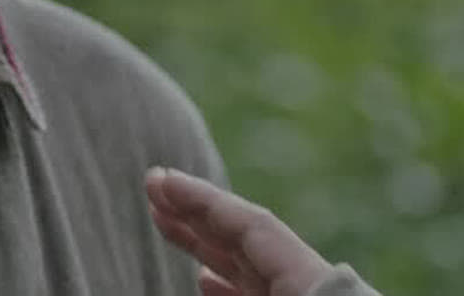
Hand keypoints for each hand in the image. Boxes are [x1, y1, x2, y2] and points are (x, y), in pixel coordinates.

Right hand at [145, 167, 333, 295]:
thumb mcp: (280, 293)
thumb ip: (240, 279)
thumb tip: (202, 275)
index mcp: (310, 279)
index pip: (251, 225)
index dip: (203, 198)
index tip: (161, 178)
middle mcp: (305, 284)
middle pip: (246, 237)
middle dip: (195, 210)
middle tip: (152, 185)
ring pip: (247, 266)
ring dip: (202, 243)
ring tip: (164, 221)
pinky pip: (257, 293)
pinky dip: (228, 283)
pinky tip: (203, 278)